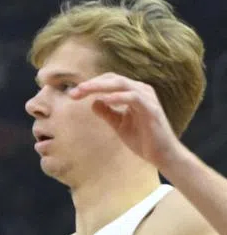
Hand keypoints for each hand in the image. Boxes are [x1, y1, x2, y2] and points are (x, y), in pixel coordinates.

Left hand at [70, 72, 184, 168]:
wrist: (162, 154)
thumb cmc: (142, 138)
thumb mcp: (119, 124)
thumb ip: (107, 112)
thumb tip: (93, 101)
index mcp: (133, 93)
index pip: (110, 81)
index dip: (91, 85)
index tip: (73, 94)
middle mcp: (141, 91)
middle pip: (114, 79)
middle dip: (92, 84)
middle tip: (73, 92)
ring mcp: (148, 99)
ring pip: (122, 84)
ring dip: (101, 87)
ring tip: (84, 91)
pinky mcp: (151, 109)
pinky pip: (134, 98)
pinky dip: (119, 97)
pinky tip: (105, 99)